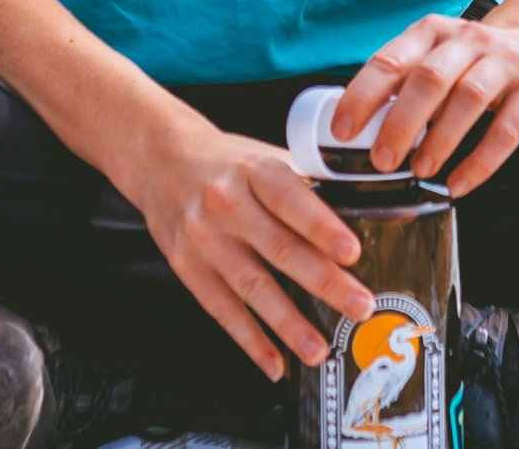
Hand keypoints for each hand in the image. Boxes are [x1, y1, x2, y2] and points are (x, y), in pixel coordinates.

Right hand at [119, 115, 378, 381]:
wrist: (161, 160)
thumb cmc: (225, 162)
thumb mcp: (263, 157)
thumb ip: (304, 186)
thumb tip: (357, 218)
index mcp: (253, 170)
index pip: (290, 198)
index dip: (321, 227)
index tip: (351, 252)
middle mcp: (227, 203)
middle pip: (279, 247)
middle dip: (323, 282)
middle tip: (357, 306)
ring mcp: (204, 238)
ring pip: (251, 286)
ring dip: (287, 324)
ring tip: (317, 349)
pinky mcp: (187, 267)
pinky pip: (222, 308)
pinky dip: (250, 340)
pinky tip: (274, 361)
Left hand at [331, 12, 518, 197]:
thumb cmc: (473, 58)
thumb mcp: (437, 55)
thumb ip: (406, 83)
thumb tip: (361, 128)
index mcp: (432, 32)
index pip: (390, 60)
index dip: (363, 95)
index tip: (343, 130)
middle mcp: (468, 41)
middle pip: (429, 78)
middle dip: (401, 122)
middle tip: (381, 160)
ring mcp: (504, 63)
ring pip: (468, 98)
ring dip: (440, 139)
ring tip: (420, 172)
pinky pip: (507, 130)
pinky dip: (481, 161)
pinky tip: (459, 184)